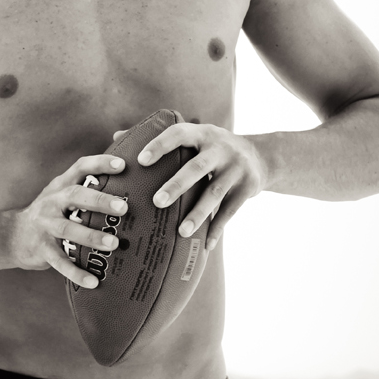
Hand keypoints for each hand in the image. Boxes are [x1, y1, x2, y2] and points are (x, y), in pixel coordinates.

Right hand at [8, 151, 129, 288]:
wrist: (11, 236)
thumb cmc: (49, 214)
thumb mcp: (60, 195)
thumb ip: (86, 190)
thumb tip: (128, 188)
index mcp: (60, 186)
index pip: (80, 168)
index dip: (99, 164)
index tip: (122, 164)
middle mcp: (51, 202)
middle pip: (74, 196)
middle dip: (99, 200)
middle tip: (124, 207)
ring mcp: (44, 225)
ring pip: (67, 229)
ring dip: (91, 236)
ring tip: (113, 244)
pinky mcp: (41, 249)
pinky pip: (59, 262)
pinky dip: (76, 272)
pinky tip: (94, 281)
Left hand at [113, 121, 264, 253]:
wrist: (261, 157)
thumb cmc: (211, 148)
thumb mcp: (194, 137)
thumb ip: (158, 138)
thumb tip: (117, 136)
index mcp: (202, 134)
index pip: (179, 134)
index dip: (160, 145)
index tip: (141, 160)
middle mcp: (221, 148)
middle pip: (197, 167)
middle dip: (177, 185)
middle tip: (156, 201)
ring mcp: (237, 168)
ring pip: (215, 192)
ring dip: (199, 213)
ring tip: (182, 232)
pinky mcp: (249, 187)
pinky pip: (231, 211)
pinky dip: (218, 228)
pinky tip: (206, 245)